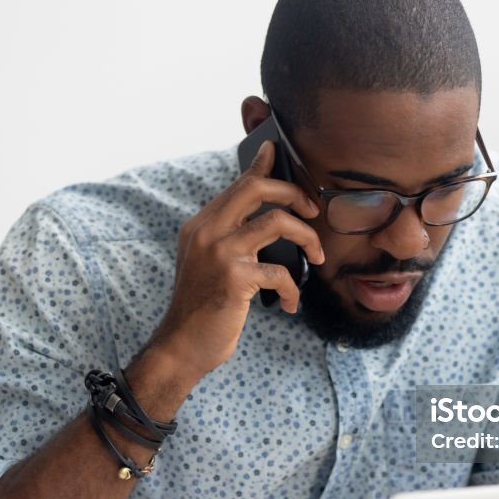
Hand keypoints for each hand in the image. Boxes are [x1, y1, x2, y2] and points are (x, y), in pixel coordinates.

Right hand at [145, 140, 324, 381]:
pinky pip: (281, 272)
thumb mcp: (210, 264)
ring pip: (277, 221)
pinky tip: (291, 304)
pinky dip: (293, 289)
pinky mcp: (234, 278)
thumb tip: (264, 215)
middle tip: (312, 213)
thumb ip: (230, 237)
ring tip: (317, 258)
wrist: (182, 346)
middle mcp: (207, 231)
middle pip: (257, 188)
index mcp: (201, 225)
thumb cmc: (203, 308)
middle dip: (295, 194)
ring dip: (307, 238)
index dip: (262, 165)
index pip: (239, 184)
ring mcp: (220, 252)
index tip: (277, 151)